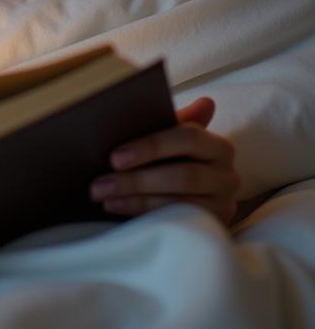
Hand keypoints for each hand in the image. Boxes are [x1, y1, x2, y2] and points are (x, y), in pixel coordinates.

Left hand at [88, 97, 241, 226]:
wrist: (186, 196)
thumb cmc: (172, 159)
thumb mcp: (170, 140)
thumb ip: (172, 121)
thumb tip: (203, 101)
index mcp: (217, 146)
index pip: (189, 137)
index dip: (151, 146)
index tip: (115, 157)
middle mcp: (228, 176)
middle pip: (183, 176)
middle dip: (136, 180)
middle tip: (100, 184)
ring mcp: (223, 205)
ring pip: (179, 203)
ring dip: (135, 201)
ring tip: (103, 197)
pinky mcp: (214, 227)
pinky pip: (178, 223)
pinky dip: (144, 216)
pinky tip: (118, 209)